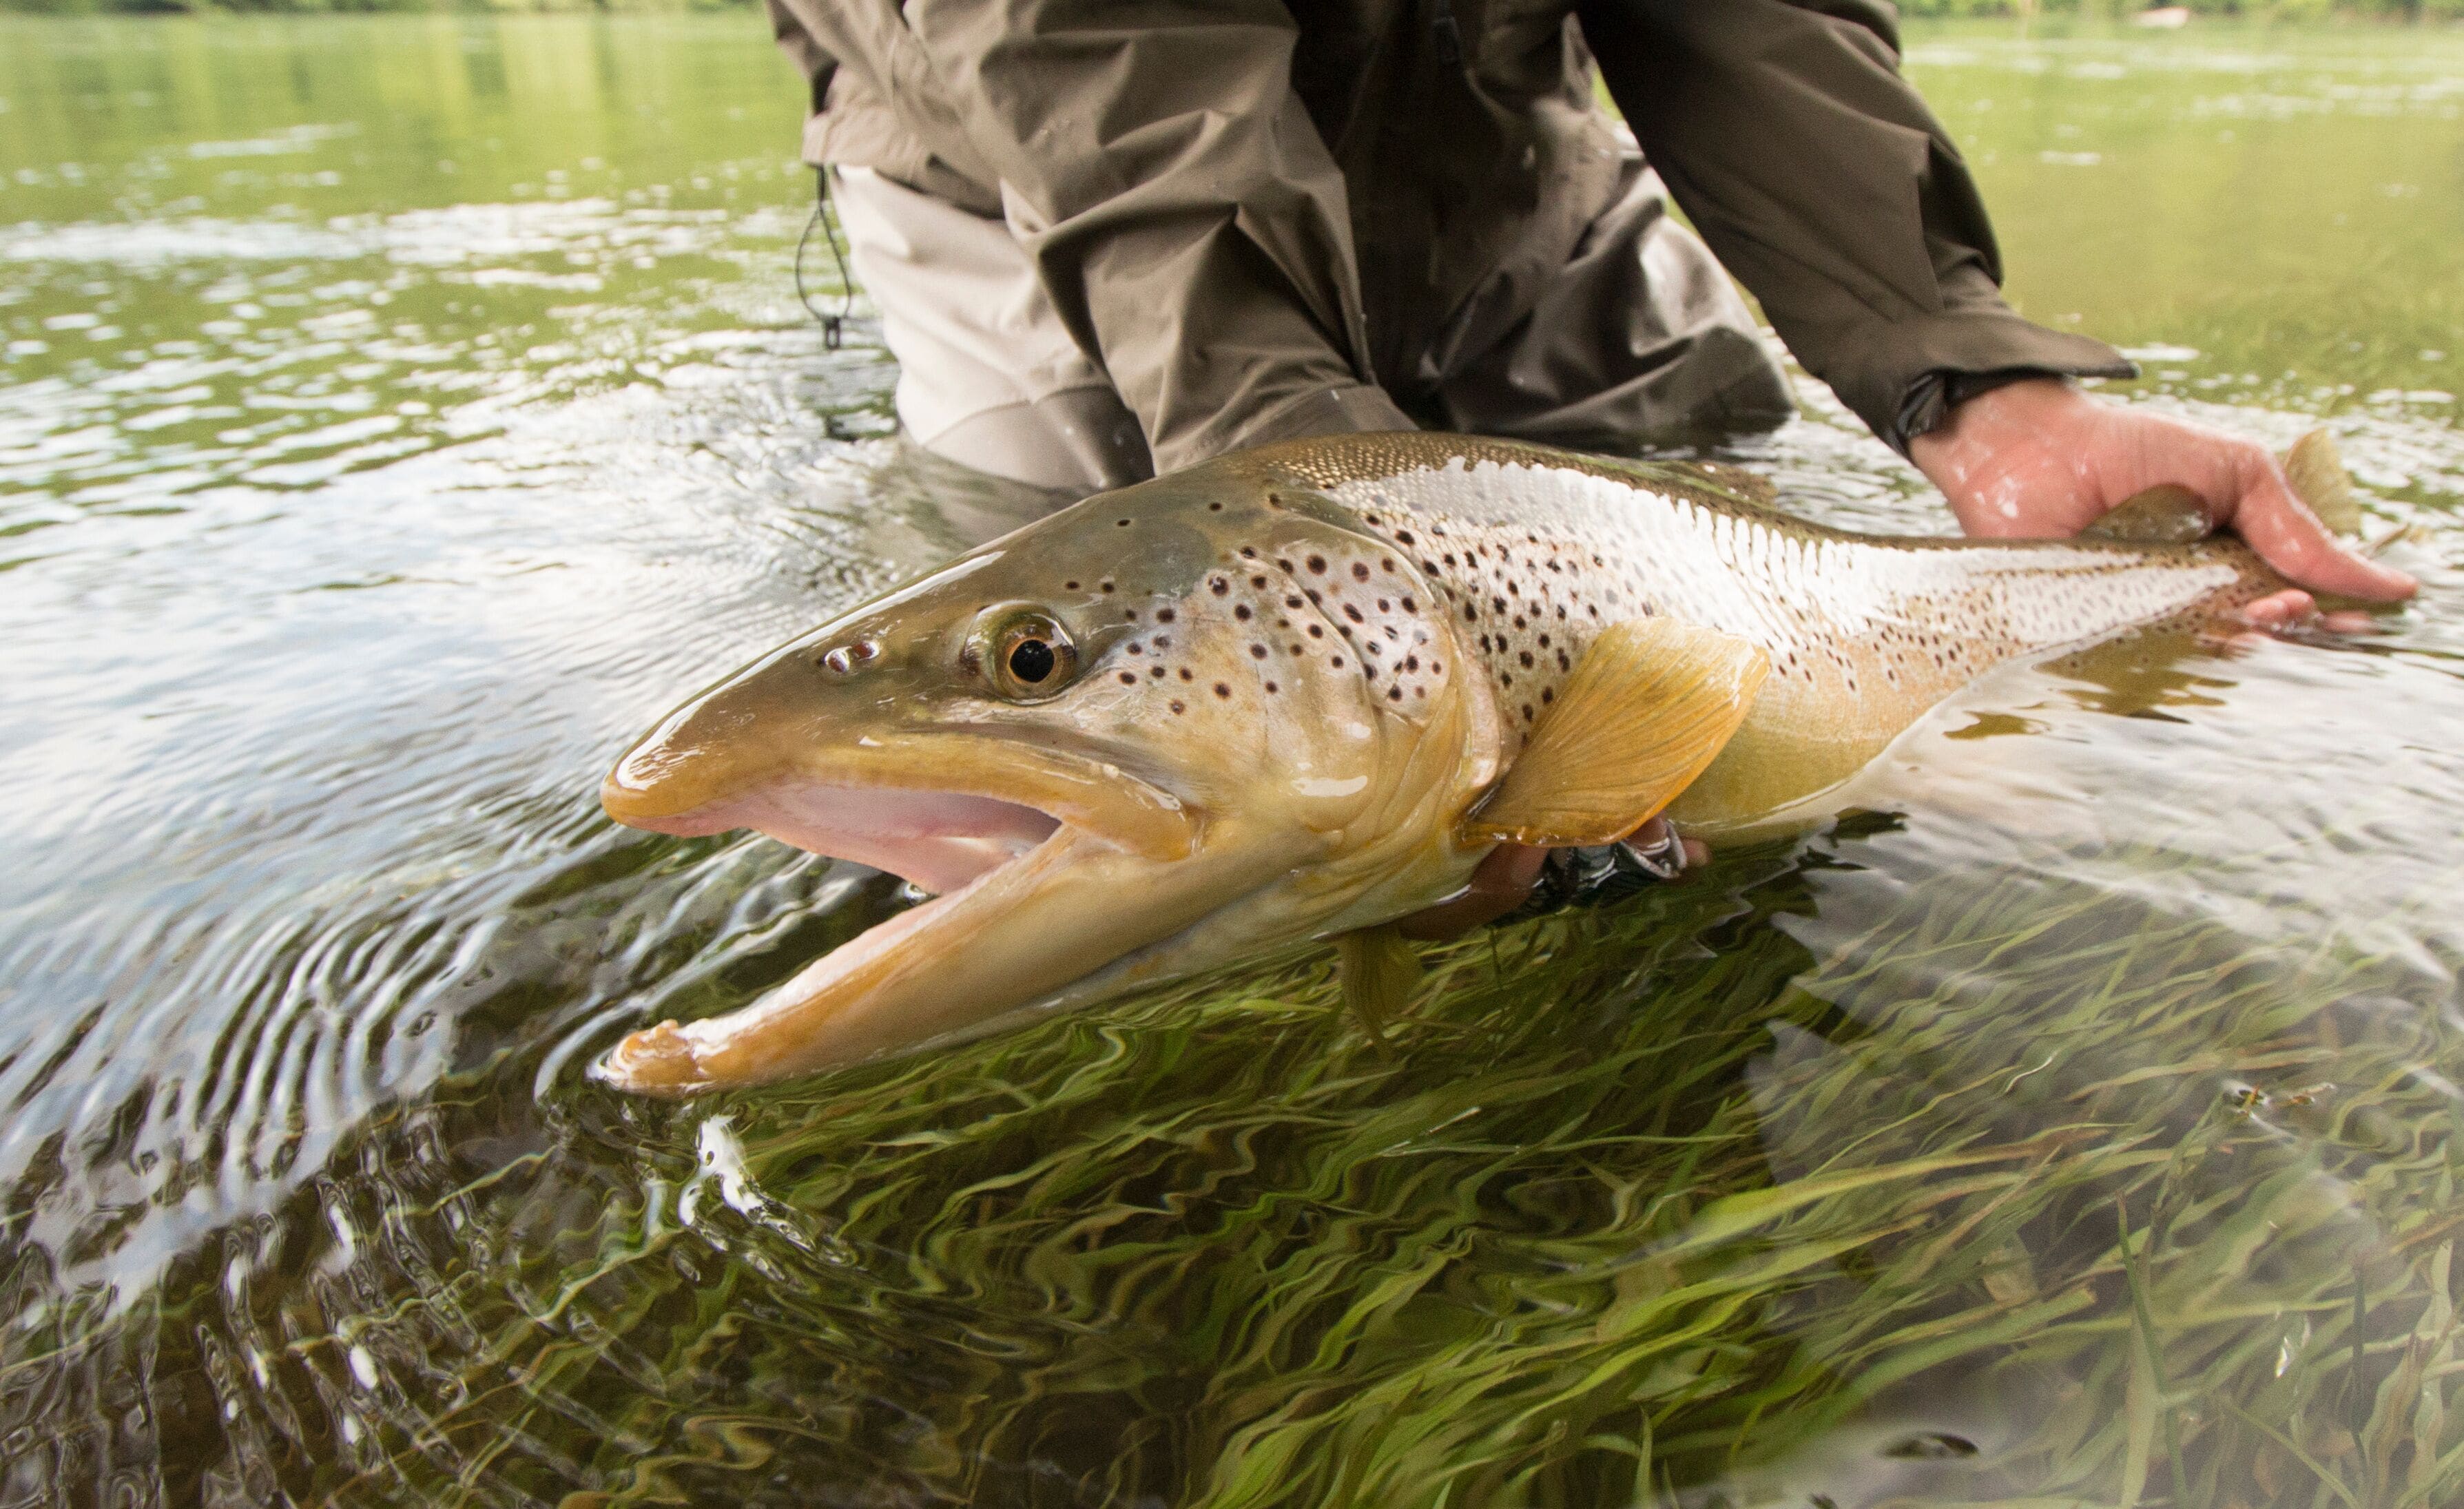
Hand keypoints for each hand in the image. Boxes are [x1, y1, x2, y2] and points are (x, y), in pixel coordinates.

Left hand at [1909, 378, 2414, 626]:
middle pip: (2251, 642)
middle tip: (2280, 609)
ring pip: (2200, 666)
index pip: (2289, 609)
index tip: (2337, 616)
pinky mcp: (2088, 644)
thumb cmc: (2131, 450)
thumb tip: (2387, 585)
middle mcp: (2188, 603)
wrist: (2030, 449)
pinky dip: (2161, 673)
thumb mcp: (2235, 474)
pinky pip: (2131, 680)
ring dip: (2231, 649)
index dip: (2320, 619)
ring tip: (2242, 619)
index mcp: (2230, 565)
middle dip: (2279, 632)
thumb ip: (2298, 531)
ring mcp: (2140, 626)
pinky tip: (2184, 649)